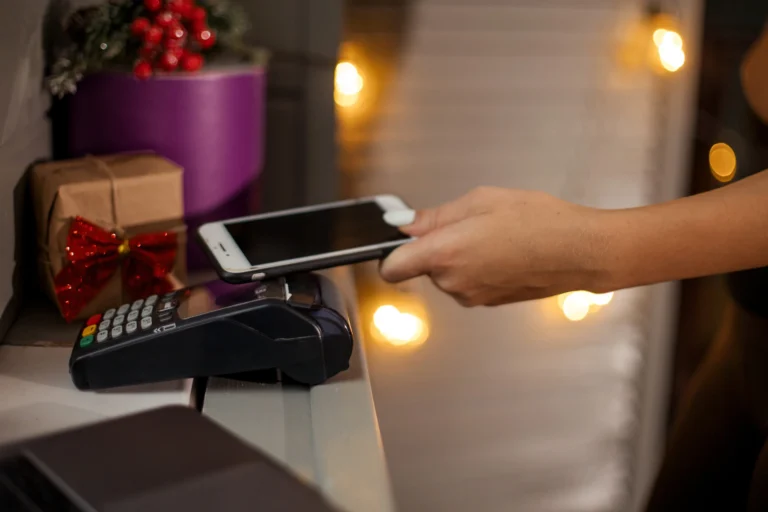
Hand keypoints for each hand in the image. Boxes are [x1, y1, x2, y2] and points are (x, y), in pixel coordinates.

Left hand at [379, 187, 611, 306]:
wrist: (581, 252)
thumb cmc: (539, 221)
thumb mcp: (481, 201)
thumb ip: (436, 216)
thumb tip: (404, 225)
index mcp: (445, 253)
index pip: (392, 268)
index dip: (391, 253)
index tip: (399, 239)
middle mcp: (454, 282)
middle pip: (423, 267)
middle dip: (436, 246)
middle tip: (469, 223)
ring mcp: (471, 296)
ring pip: (447, 274)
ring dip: (459, 256)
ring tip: (493, 235)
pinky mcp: (488, 302)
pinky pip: (468, 282)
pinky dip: (476, 267)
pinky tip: (503, 251)